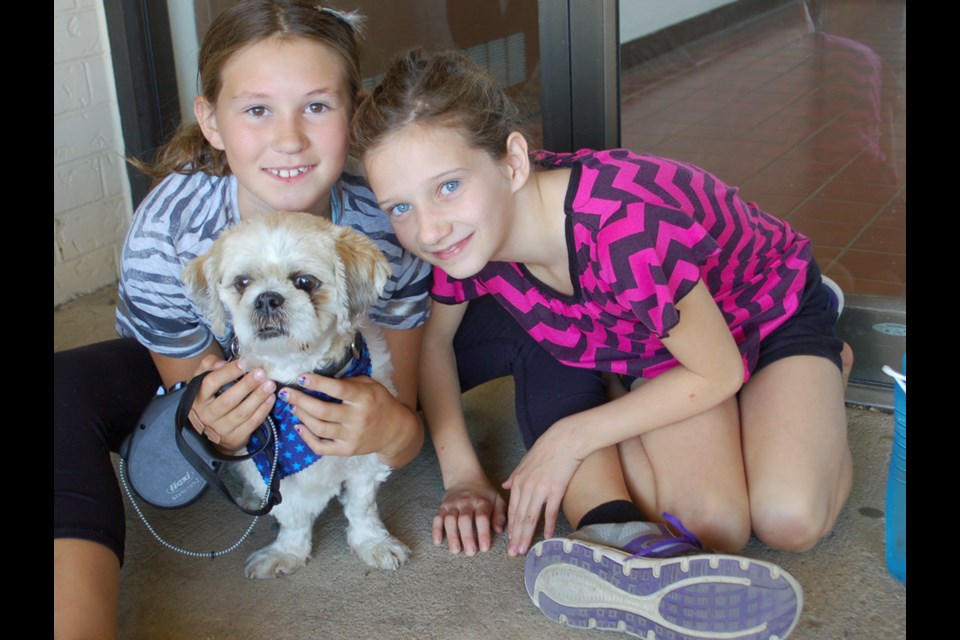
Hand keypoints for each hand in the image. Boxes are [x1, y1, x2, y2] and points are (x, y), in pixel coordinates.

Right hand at [186, 356, 276, 451]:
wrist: (208, 431)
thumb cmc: (209, 399)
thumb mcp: (202, 380)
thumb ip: (209, 365)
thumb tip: (223, 363)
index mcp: (197, 398)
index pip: (210, 383)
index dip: (227, 373)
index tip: (243, 364)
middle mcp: (207, 415)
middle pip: (228, 400)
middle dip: (246, 385)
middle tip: (262, 374)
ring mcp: (220, 429)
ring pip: (242, 413)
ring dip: (258, 398)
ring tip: (270, 385)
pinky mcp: (234, 439)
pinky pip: (251, 424)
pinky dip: (263, 411)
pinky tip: (270, 399)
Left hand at [279, 373, 416, 460]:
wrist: (396, 431)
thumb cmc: (380, 402)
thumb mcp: (370, 385)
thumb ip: (348, 381)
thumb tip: (320, 378)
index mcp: (364, 398)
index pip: (337, 389)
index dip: (317, 383)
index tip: (301, 378)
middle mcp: (357, 418)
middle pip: (323, 411)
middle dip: (300, 400)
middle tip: (286, 393)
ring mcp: (352, 436)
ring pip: (319, 428)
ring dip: (302, 416)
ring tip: (293, 406)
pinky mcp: (347, 450)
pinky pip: (322, 447)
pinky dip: (307, 438)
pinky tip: (299, 427)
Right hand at [433, 478, 506, 555]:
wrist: (464, 476)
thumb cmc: (483, 492)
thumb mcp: (497, 499)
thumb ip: (499, 515)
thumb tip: (498, 530)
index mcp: (481, 502)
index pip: (482, 517)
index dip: (483, 533)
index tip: (485, 548)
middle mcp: (466, 503)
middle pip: (464, 520)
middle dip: (467, 536)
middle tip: (470, 552)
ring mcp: (452, 505)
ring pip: (450, 520)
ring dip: (451, 535)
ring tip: (455, 550)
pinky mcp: (443, 507)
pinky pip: (437, 518)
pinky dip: (436, 529)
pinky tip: (437, 541)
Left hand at [502, 425, 583, 555]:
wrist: (564, 439)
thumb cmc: (546, 448)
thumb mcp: (525, 461)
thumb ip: (514, 476)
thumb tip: (504, 485)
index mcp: (518, 482)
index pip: (512, 509)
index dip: (511, 527)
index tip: (509, 540)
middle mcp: (526, 487)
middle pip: (519, 517)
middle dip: (516, 537)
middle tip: (513, 553)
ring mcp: (540, 489)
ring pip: (531, 518)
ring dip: (527, 535)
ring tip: (524, 549)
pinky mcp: (555, 490)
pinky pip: (550, 512)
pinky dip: (549, 525)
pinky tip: (548, 537)